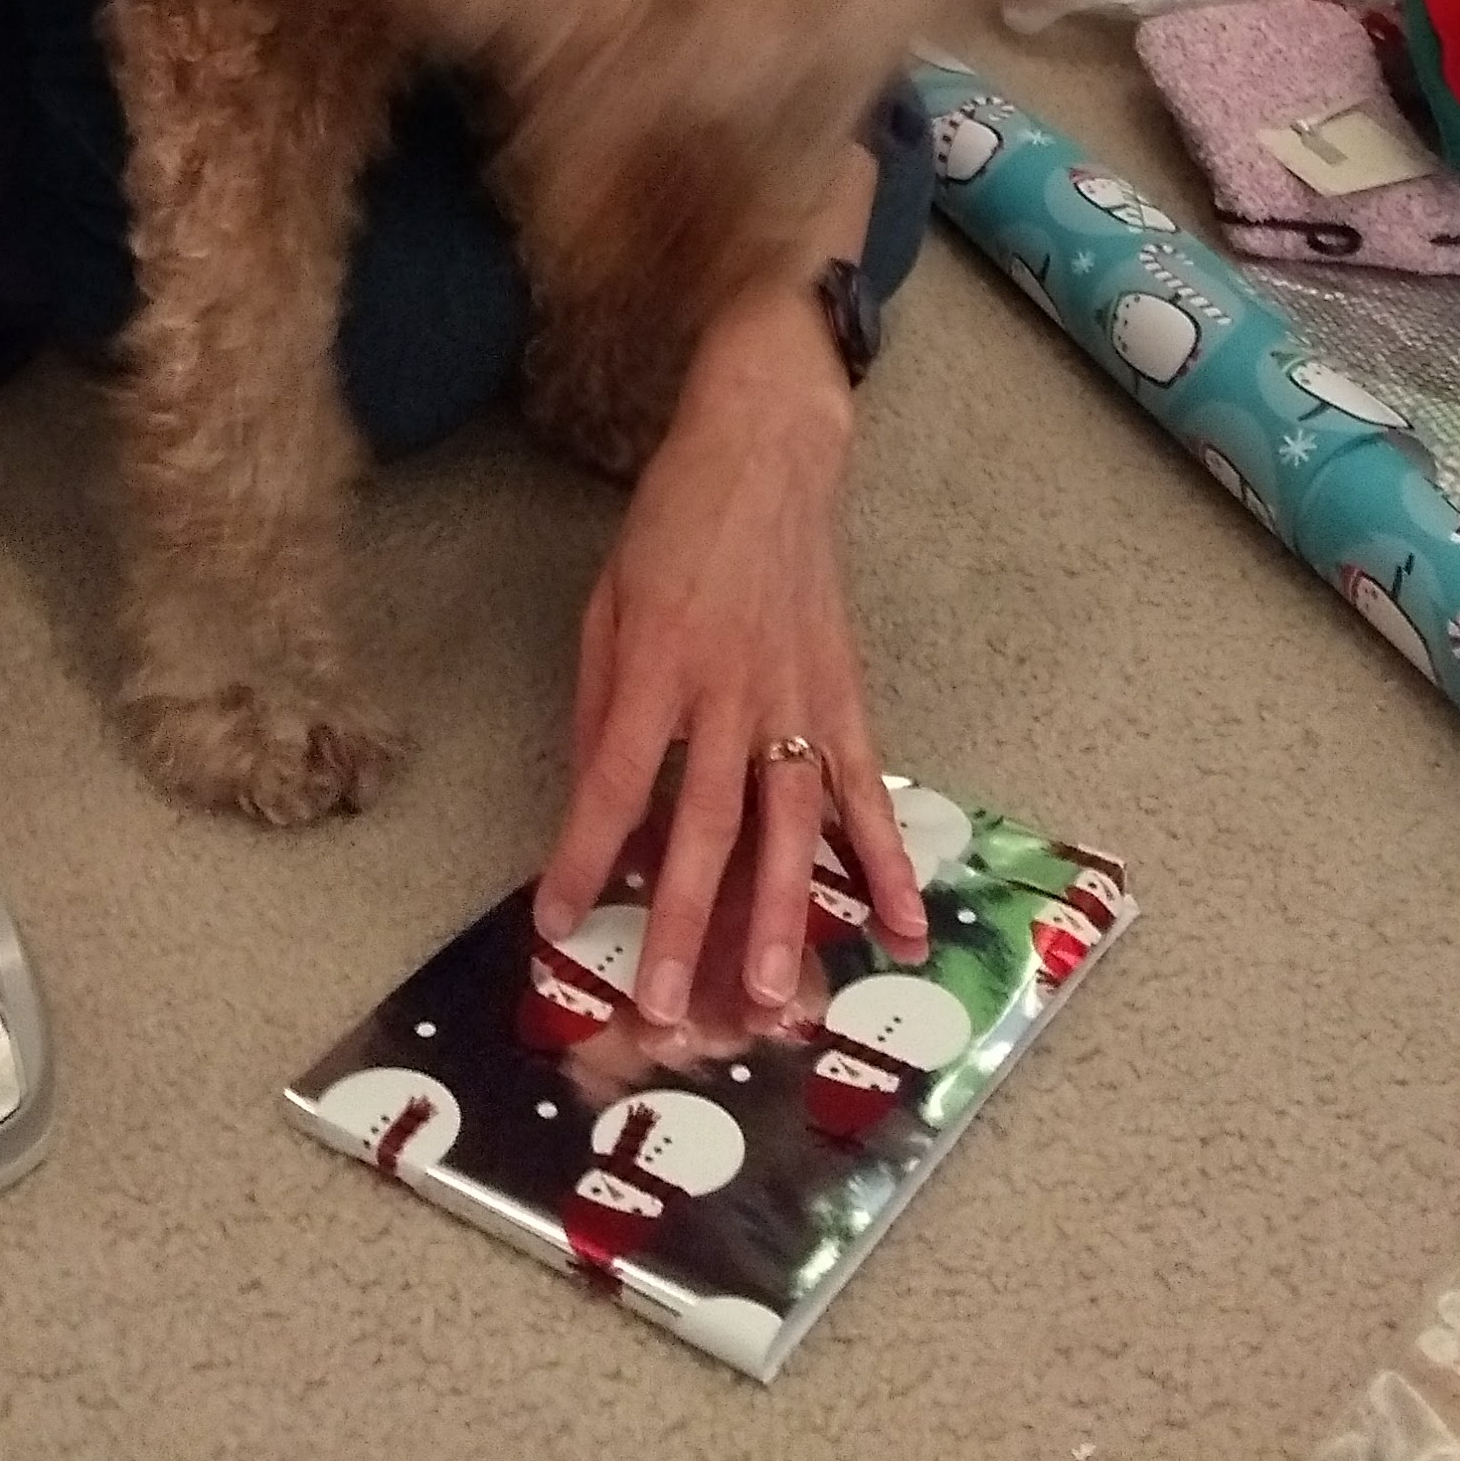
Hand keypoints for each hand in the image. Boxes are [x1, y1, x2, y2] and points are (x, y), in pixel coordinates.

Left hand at [533, 280, 927, 1029]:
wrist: (766, 450)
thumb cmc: (672, 524)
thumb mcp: (607, 600)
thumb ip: (604, 703)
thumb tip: (594, 801)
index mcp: (656, 660)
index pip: (612, 781)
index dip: (583, 858)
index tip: (557, 925)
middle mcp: (729, 688)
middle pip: (704, 824)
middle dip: (684, 924)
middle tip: (668, 1011)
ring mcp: (796, 696)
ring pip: (788, 823)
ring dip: (779, 915)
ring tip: (769, 998)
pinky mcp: (845, 695)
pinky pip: (865, 790)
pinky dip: (887, 862)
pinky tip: (902, 929)